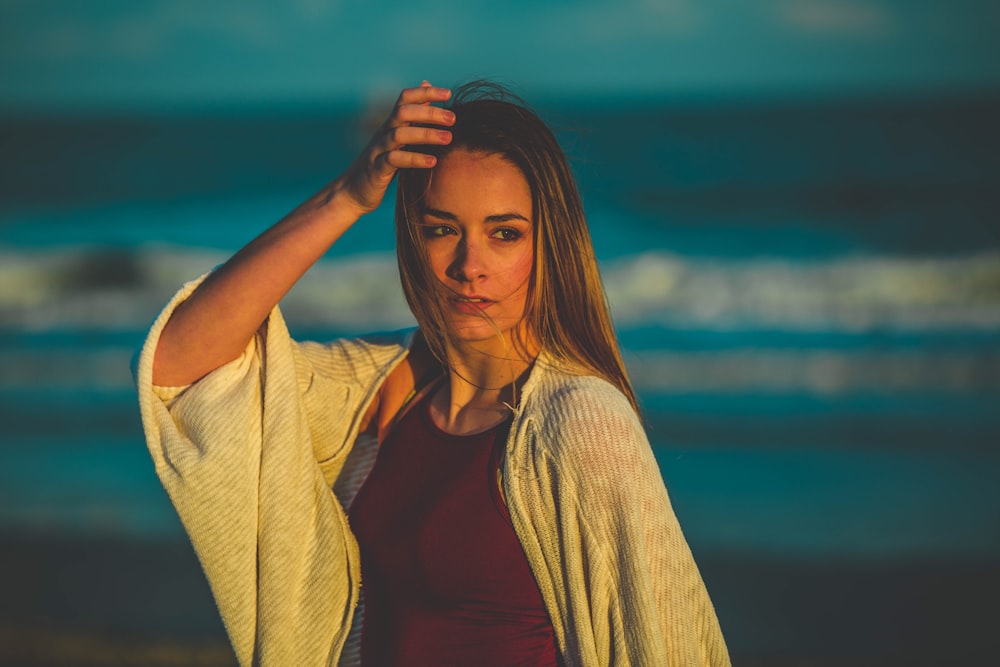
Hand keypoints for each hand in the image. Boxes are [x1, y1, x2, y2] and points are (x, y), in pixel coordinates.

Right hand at [338, 81, 454, 213]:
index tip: (448, 94)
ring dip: (426, 134)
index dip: (425, 92)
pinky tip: (432, 161)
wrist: (352, 193)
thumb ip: (412, 120)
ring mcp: (378, 151)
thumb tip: (428, 95)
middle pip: (403, 112)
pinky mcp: (376, 170)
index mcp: (390, 125)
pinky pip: (394, 160)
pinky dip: (414, 159)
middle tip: (453, 118)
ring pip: (399, 134)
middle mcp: (383, 134)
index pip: (405, 99)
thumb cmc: (381, 166)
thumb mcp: (397, 141)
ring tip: (448, 138)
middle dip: (429, 112)